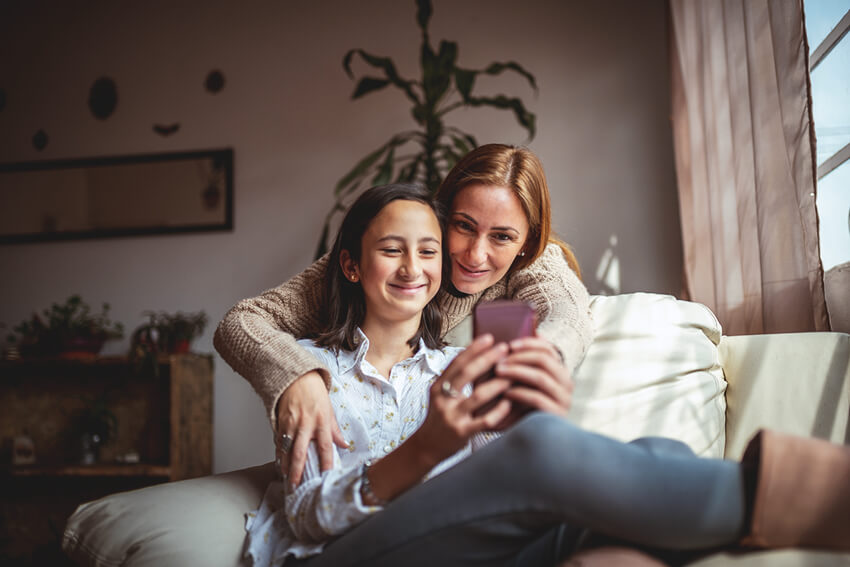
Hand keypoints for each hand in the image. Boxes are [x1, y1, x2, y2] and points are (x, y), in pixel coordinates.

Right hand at [275, 370, 347, 484]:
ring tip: (286, 477)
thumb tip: (344, 445)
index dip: (326, 463)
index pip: (325, 446)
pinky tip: (280, 462)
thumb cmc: (315, 392)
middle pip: (300, 452)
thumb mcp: (329, 409)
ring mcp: (290, 424)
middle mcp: (305, 424)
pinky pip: (279, 441)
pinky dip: (279, 453)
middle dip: (297, 471)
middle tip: (295, 485)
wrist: (296, 377)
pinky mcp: (280, 422)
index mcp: (321, 421)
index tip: (325, 476)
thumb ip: (335, 430)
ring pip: (286, 449)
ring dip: (285, 465)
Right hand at [412, 335, 512, 465]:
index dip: (473, 349)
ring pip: (478, 396)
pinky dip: (499, 411)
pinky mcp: (462, 433)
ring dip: (497, 384)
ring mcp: (452, 416)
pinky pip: (484, 420)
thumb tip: (477, 356)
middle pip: (466, 374)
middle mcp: (443, 400)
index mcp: (438, 387)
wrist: (426, 447)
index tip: (489, 337)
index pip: (456, 363)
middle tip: (504, 348)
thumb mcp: (440, 396)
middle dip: (487, 359)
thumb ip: (455, 380)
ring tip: (511, 376)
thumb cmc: (440, 417)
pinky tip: (509, 402)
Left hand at [495, 336, 572, 419]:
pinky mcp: (556, 415)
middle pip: (545, 360)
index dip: (529, 343)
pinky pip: (537, 398)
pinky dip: (519, 392)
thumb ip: (522, 362)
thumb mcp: (521, 381)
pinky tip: (505, 392)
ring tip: (498, 371)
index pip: (549, 349)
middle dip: (519, 357)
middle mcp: (566, 383)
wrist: (528, 437)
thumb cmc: (521, 404)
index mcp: (559, 371)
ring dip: (516, 371)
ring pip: (540, 377)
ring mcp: (564, 399)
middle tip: (499, 359)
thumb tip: (527, 333)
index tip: (509, 344)